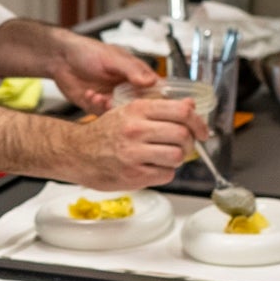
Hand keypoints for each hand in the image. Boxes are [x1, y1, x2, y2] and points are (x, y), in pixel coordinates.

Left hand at [48, 31, 157, 113]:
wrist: (59, 58)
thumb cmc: (87, 51)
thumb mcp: (112, 58)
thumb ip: (132, 70)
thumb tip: (151, 82)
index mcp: (136, 74)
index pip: (155, 91)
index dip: (155, 99)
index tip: (149, 104)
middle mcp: (127, 88)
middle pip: (140, 107)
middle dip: (129, 107)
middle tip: (117, 101)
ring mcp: (113, 98)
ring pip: (122, 113)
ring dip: (110, 107)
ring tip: (100, 97)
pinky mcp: (98, 107)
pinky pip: (104, 116)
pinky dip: (97, 107)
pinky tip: (90, 94)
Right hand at [71, 98, 206, 189]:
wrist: (77, 153)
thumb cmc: (104, 132)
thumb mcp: (129, 111)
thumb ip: (160, 108)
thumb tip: (190, 105)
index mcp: (137, 110)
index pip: (182, 112)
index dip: (198, 122)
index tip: (202, 130)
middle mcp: (136, 130)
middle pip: (183, 135)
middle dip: (189, 142)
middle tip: (185, 145)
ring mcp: (134, 154)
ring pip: (177, 156)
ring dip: (178, 158)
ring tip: (167, 156)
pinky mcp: (134, 175)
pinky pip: (166, 174)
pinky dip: (165, 172)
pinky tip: (153, 166)